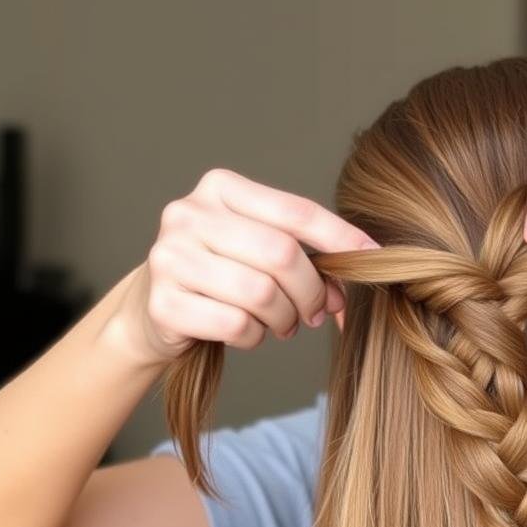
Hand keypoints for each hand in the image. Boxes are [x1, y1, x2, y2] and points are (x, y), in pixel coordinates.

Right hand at [118, 169, 376, 361]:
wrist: (152, 310)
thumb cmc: (222, 276)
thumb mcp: (258, 249)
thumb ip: (304, 252)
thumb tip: (355, 278)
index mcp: (220, 189)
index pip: (296, 211)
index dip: (341, 238)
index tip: (374, 257)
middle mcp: (188, 214)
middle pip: (282, 254)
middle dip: (311, 291)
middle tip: (316, 312)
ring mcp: (169, 257)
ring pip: (261, 294)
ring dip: (284, 319)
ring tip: (281, 323)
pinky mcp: (163, 302)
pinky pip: (237, 325)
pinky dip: (255, 337)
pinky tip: (249, 332)